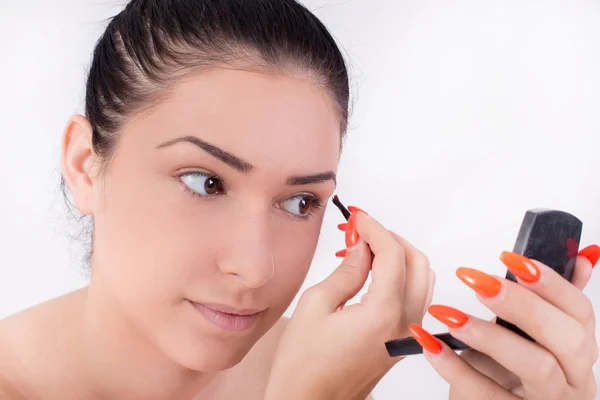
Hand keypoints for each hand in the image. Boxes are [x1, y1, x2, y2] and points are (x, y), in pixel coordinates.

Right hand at [264, 208, 434, 399]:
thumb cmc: (303, 365)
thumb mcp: (315, 305)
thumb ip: (346, 269)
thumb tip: (360, 245)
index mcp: (383, 313)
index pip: (392, 254)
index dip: (375, 229)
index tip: (359, 217)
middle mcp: (404, 324)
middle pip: (417, 261)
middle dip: (390, 239)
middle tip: (361, 231)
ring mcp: (407, 334)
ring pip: (421, 278)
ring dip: (397, 256)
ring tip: (364, 249)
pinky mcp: (402, 340)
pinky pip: (414, 296)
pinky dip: (399, 276)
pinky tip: (371, 272)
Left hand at [409, 245, 599, 399]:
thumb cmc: (509, 371)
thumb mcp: (527, 335)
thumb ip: (547, 300)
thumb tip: (579, 255)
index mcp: (578, 352)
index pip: (582, 312)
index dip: (552, 283)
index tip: (512, 260)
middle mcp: (574, 381)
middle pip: (570, 339)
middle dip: (524, 305)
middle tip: (479, 283)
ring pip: (537, 367)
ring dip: (490, 335)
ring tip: (448, 315)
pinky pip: (487, 395)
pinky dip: (455, 367)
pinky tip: (430, 344)